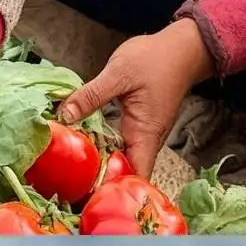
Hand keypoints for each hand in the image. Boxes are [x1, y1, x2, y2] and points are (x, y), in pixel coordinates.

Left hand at [56, 19, 210, 178]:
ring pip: (123, 161)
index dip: (114, 189)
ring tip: (72, 172)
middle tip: (68, 186)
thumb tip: (63, 116)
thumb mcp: (118, 74)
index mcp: (144, 134)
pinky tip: (86, 146)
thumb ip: (90, 96)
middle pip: (126, 173)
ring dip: (102, 167)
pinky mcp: (140, 127)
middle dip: (101, 182)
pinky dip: (105, 150)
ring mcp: (144, 135)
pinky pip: (122, 146)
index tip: (87, 195)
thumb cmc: (156, 61)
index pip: (134, 175)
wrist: (182, 50)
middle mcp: (147, 141)